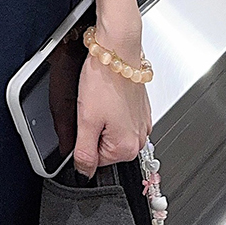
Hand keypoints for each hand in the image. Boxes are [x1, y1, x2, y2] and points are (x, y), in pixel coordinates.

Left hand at [73, 23, 152, 177]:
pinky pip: (120, 118)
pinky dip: (111, 109)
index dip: (83, 141)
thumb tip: (83, 174)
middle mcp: (140, 139)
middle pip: (105, 147)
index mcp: (127, 148)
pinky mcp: (141, 108)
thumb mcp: (86, 121)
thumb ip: (84, 152)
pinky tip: (107, 94)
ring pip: (111, 131)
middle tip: (91, 107)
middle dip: (94, 130)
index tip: (84, 122)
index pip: (95, 161)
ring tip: (100, 99)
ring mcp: (142, 123)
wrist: (117, 50)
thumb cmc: (104, 80)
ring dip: (102, 119)